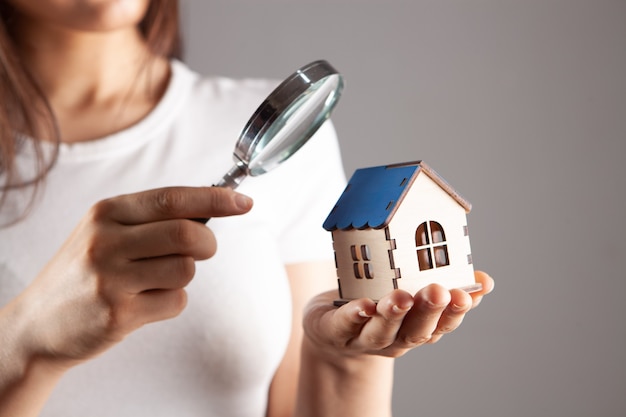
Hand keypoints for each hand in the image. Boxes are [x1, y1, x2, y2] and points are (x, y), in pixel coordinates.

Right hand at [7, 186, 251, 367]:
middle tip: (203, 251)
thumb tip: (211, 206)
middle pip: (186, 235)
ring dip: (183, 277)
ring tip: (155, 280)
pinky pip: (175, 302)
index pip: (172, 198)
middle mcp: (106, 242)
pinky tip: (144, 303)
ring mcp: (110, 279)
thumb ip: (152, 218)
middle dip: (208, 244)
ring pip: (185, 270)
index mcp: (106, 212)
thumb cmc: (85, 271)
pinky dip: (172, 302)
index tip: (243, 202)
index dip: (215, 199)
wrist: (38, 323)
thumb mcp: (106, 231)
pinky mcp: (118, 314)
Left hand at [302, 271, 493, 359]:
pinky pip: (346, 324)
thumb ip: (443, 286)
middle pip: (415, 331)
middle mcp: (395, 339)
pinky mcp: (335, 331)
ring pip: (382, 331)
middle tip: (439, 291)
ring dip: (394, 315)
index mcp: (418, 329)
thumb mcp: (411, 297)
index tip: (468, 293)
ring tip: (402, 296)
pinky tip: (364, 305)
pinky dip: (355, 315)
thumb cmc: (376, 306)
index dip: (458, 311)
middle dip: (429, 311)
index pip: (443, 324)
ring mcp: (364, 339)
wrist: (330, 334)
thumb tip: (484, 280)